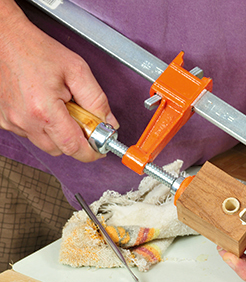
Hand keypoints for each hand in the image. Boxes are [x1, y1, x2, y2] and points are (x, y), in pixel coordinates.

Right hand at [0, 4, 117, 161]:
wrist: (5, 39)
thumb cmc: (36, 50)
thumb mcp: (77, 70)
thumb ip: (97, 100)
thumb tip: (109, 122)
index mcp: (44, 110)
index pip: (74, 148)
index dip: (92, 152)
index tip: (101, 148)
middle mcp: (24, 120)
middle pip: (61, 149)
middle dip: (76, 139)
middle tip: (82, 118)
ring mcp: (11, 122)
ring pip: (45, 143)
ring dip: (58, 132)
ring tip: (60, 105)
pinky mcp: (3, 120)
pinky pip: (30, 134)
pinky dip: (42, 126)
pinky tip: (45, 106)